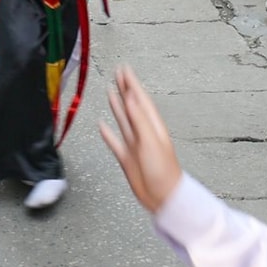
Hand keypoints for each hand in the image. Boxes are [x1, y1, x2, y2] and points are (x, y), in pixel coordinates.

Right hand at [97, 66, 182, 213]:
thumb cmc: (163, 171)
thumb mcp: (151, 141)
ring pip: (124, 119)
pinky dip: (107, 133)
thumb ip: (139, 119)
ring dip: (117, 104)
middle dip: (125, 88)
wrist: (163, 197)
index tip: (124, 69)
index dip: (132, 83)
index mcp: (152, 126)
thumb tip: (130, 97)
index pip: (140, 99)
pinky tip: (102, 125)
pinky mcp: (127, 158)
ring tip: (111, 90)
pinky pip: (115, 141)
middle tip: (118, 73)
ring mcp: (134, 144)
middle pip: (131, 104)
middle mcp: (143, 132)